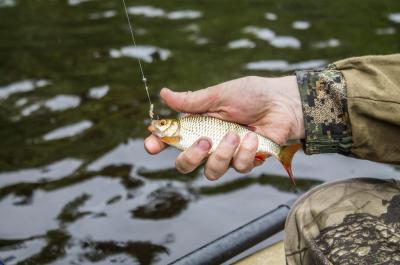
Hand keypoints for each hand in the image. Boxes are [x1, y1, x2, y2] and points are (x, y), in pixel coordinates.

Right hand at [145, 76, 303, 179]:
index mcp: (199, 125)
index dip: (158, 145)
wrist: (284, 103)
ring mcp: (227, 155)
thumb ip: (192, 101)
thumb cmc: (252, 94)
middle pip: (185, 165)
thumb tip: (163, 94)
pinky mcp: (246, 161)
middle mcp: (209, 143)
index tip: (151, 145)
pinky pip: (238, 168)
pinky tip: (253, 136)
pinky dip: (245, 152)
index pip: (172, 140)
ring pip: (211, 172)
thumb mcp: (219, 95)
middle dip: (190, 158)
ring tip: (237, 134)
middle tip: (204, 141)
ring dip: (222, 154)